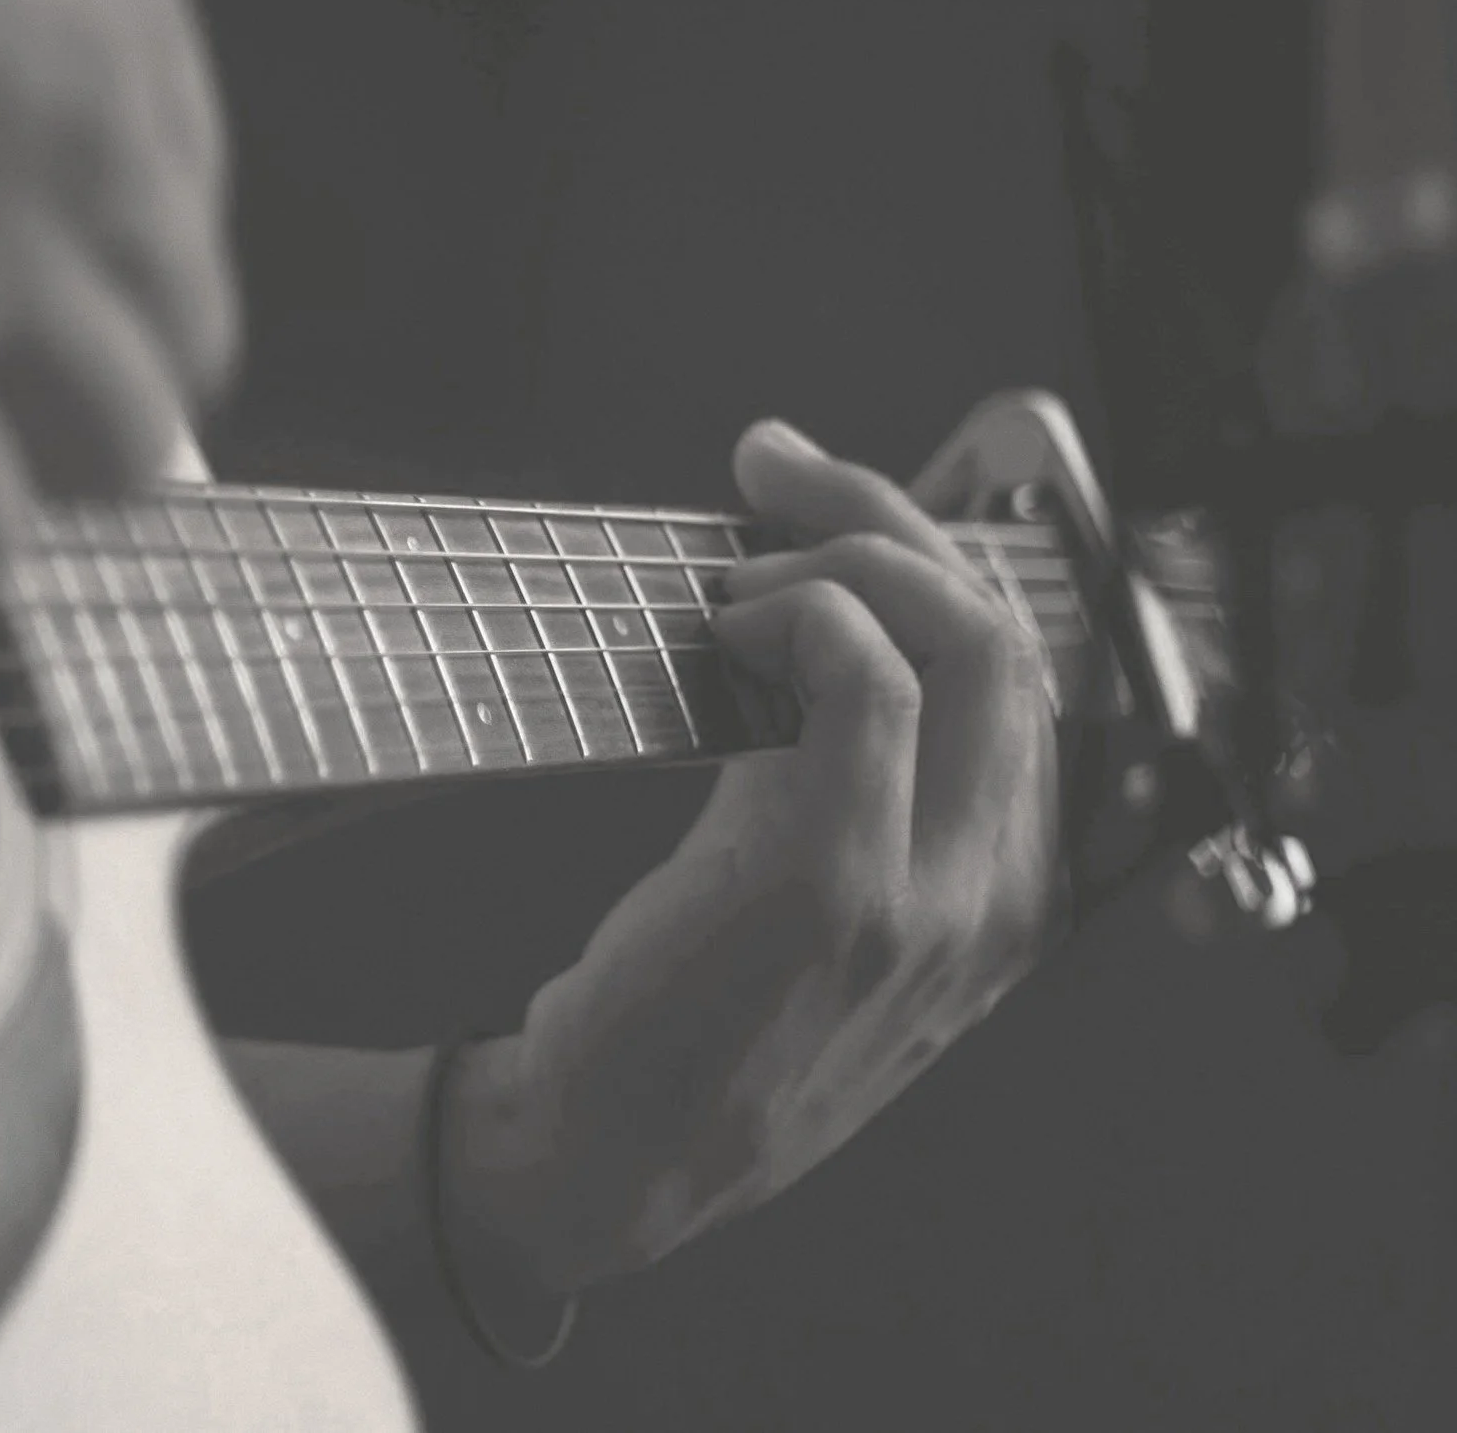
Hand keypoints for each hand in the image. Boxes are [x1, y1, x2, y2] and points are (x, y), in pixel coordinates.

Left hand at [446, 419, 1060, 1295]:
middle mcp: (997, 899)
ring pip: (956, 641)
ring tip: (734, 572)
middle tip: (775, 472)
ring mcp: (927, 896)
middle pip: (1008, 637)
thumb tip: (815, 616)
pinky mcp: (831, 885)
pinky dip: (801, 617)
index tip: (824, 497)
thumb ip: (857, 789)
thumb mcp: (824, 916)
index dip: (933, 558)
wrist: (608, 1162)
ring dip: (839, 556)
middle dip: (892, 517)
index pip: (1025, 677)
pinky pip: (863, 684)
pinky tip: (728, 633)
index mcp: (1006, 900)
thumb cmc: (691, 1024)